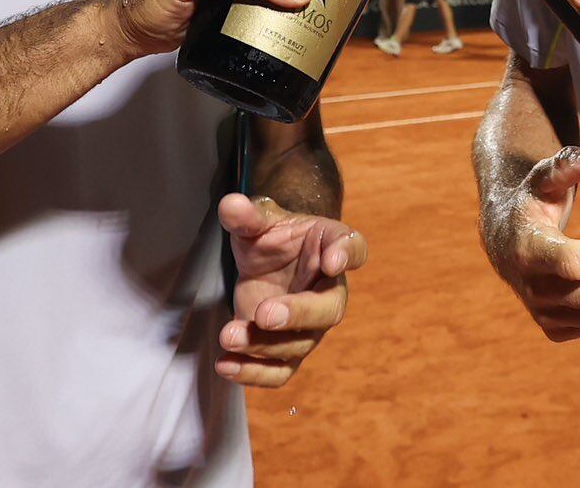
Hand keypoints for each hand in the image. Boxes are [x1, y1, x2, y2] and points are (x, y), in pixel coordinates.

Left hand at [215, 193, 365, 387]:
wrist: (270, 260)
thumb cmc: (273, 235)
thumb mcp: (259, 219)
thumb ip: (247, 215)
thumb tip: (230, 205)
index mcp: (332, 246)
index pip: (353, 247)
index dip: (347, 255)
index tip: (333, 260)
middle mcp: (331, 289)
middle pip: (329, 309)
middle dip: (298, 314)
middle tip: (264, 314)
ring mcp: (311, 325)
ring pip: (299, 345)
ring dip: (264, 345)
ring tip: (229, 335)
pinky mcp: (287, 349)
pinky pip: (280, 371)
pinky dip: (254, 374)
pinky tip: (226, 366)